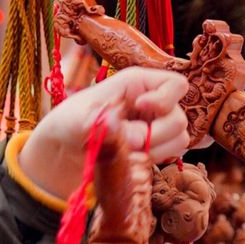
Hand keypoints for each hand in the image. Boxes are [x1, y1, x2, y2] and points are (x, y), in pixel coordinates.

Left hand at [17, 68, 190, 201]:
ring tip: (125, 151)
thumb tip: (136, 136)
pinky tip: (131, 159)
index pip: (176, 84)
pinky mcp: (155, 145)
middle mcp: (152, 102)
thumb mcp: (76, 120)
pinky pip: (171, 154)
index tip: (140, 108)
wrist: (65, 150)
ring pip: (179, 139)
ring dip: (154, 150)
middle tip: (128, 142)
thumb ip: (103, 124)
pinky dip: (153, 159)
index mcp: (137, 83)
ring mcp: (156, 125)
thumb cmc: (69, 124)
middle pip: (179, 118)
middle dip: (155, 135)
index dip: (165, 99)